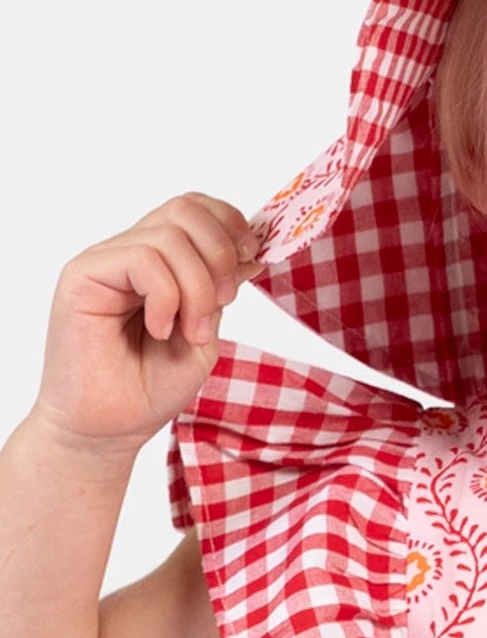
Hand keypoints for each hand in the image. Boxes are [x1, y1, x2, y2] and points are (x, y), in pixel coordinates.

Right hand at [33, 192, 263, 459]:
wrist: (109, 429)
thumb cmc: (149, 388)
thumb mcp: (204, 335)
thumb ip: (221, 291)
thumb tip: (251, 253)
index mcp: (162, 261)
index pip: (198, 208)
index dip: (232, 225)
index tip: (251, 263)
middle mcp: (132, 252)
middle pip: (187, 208)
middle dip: (221, 253)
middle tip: (224, 301)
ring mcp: (106, 260)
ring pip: (170, 234)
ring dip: (197, 287)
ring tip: (189, 331)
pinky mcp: (83, 275)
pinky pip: (142, 258)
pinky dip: (166, 296)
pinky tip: (159, 329)